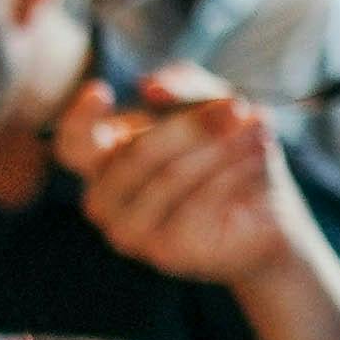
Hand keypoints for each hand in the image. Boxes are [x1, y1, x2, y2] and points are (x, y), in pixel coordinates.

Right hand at [56, 68, 318, 290]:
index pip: (72, 144)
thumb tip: (150, 86)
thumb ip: (184, 86)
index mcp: (103, 162)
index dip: (78, 119)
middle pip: (135, 154)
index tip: (101, 91)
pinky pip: (196, 205)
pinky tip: (259, 158)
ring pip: (169, 177)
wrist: (267, 215)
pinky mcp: (164, 253)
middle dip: (191, 126)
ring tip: (258, 129)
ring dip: (221, 148)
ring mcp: (129, 232)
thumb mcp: (211, 106)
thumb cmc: (229, 155)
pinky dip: (232, 175)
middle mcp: (105, 201)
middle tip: (236, 107)